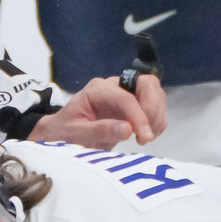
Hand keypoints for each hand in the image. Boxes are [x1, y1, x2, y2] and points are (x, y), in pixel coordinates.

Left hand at [30, 75, 167, 147]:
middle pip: (147, 84)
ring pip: (155, 93)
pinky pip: (155, 107)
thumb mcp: (76, 134)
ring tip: (146, 137)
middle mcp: (114, 87)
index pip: (126, 98)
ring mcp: (125, 94)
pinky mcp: (133, 105)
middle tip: (147, 134)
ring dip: (157, 116)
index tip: (144, 137)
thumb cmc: (65, 132)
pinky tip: (145, 136)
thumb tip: (127, 129)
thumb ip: (100, 130)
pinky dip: (157, 121)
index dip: (138, 116)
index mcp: (98, 90)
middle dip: (153, 109)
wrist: (62, 134)